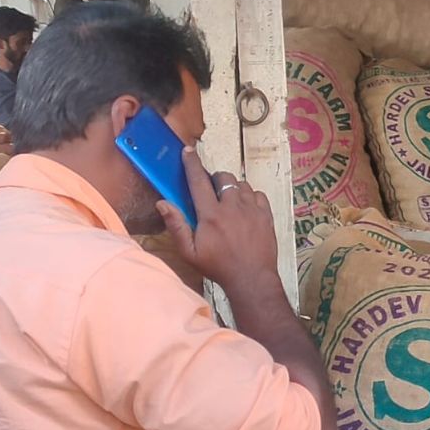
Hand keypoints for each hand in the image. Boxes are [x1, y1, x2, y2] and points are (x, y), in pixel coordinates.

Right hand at [157, 147, 278, 290]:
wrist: (252, 278)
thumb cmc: (218, 267)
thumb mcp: (189, 252)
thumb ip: (176, 225)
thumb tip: (163, 203)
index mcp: (211, 215)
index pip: (198, 181)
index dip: (192, 164)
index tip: (188, 151)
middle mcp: (232, 207)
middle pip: (223, 178)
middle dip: (215, 178)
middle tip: (211, 190)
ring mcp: (252, 210)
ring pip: (242, 184)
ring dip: (232, 188)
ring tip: (228, 201)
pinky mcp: (266, 215)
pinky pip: (258, 194)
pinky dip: (250, 196)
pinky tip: (245, 207)